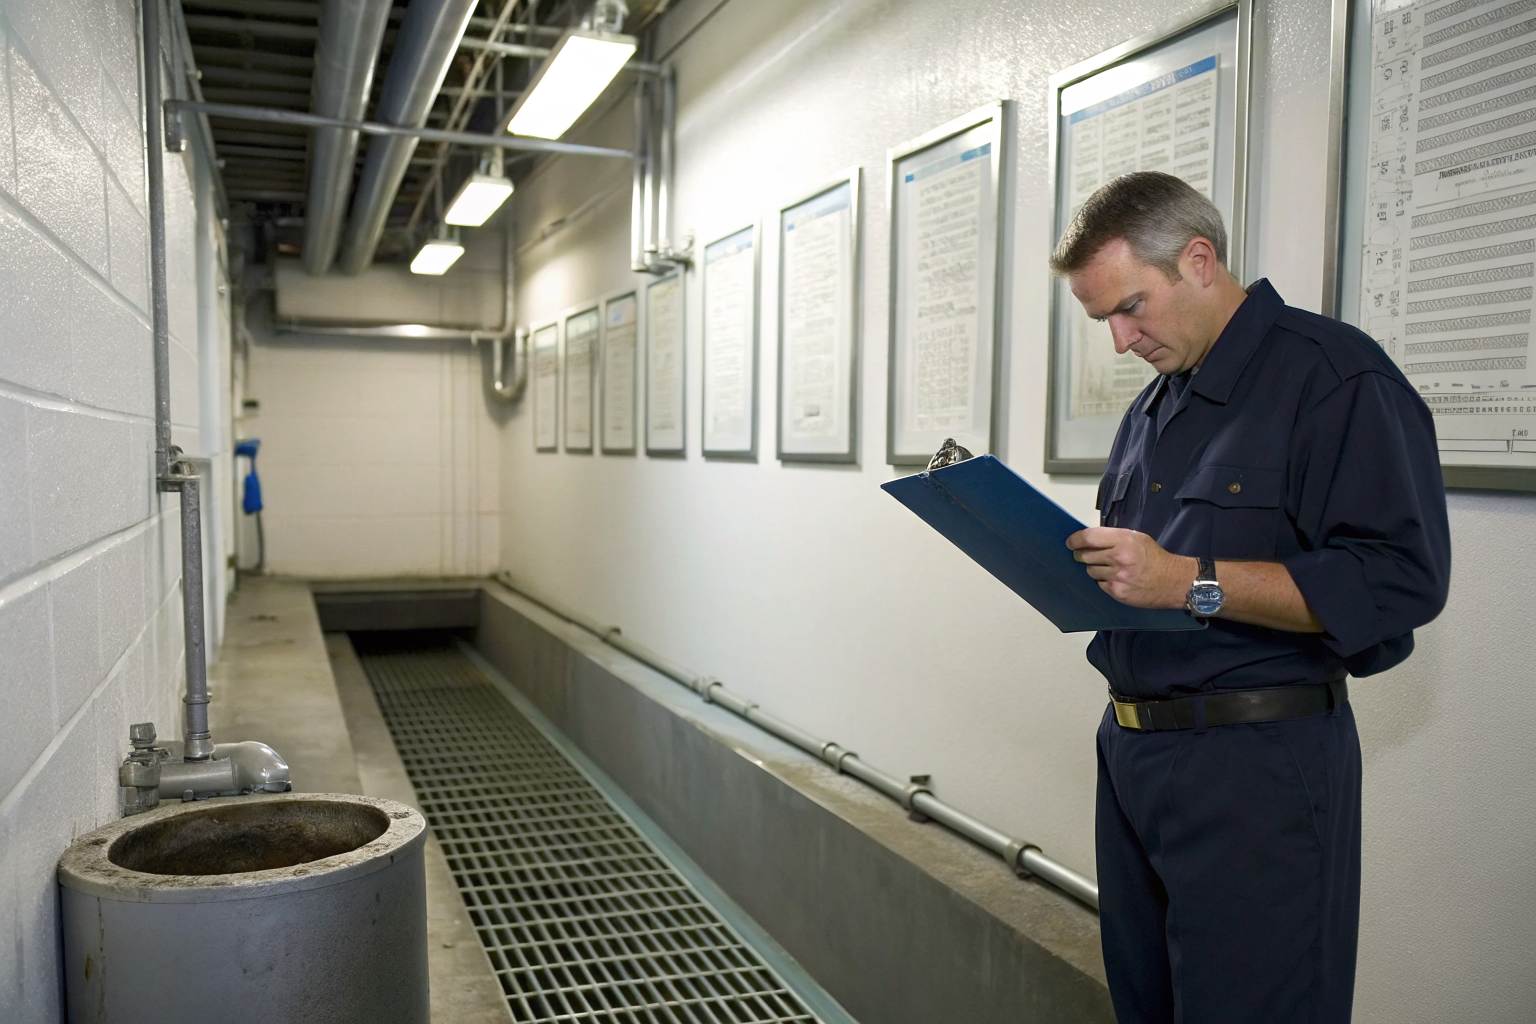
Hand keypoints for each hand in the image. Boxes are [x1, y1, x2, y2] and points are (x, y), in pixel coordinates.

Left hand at [1065, 527, 1195, 608]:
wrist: (1173, 581)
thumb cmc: (1154, 557)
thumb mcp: (1137, 537)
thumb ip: (1113, 537)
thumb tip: (1089, 538)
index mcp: (1123, 540)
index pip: (1088, 537)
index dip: (1075, 540)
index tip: (1070, 543)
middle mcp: (1118, 558)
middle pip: (1084, 555)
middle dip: (1082, 554)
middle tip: (1087, 554)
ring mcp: (1117, 577)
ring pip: (1090, 570)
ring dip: (1094, 568)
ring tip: (1109, 567)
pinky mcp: (1117, 592)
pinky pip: (1099, 584)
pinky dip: (1103, 580)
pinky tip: (1115, 578)